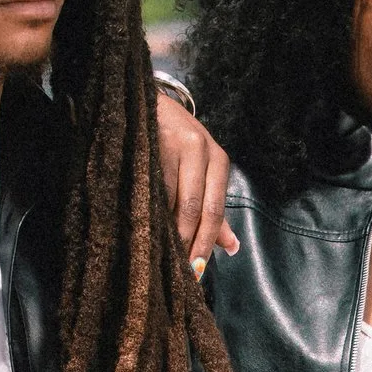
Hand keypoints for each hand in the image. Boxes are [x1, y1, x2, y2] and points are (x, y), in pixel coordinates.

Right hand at [155, 87, 237, 273]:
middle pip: (193, 207)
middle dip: (184, 242)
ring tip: (156, 254)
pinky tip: (139, 226)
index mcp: (218, 160)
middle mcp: (200, 149)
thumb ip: (215, 211)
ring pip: (169, 199)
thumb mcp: (203, 171)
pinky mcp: (147, 141)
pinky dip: (144, 209)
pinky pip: (146, 185)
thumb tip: (231, 248)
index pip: (214, 211)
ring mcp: (173, 143)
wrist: (146, 100)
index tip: (195, 271)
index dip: (204, 243)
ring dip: (162, 230)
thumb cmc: (179, 142)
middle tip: (175, 269)